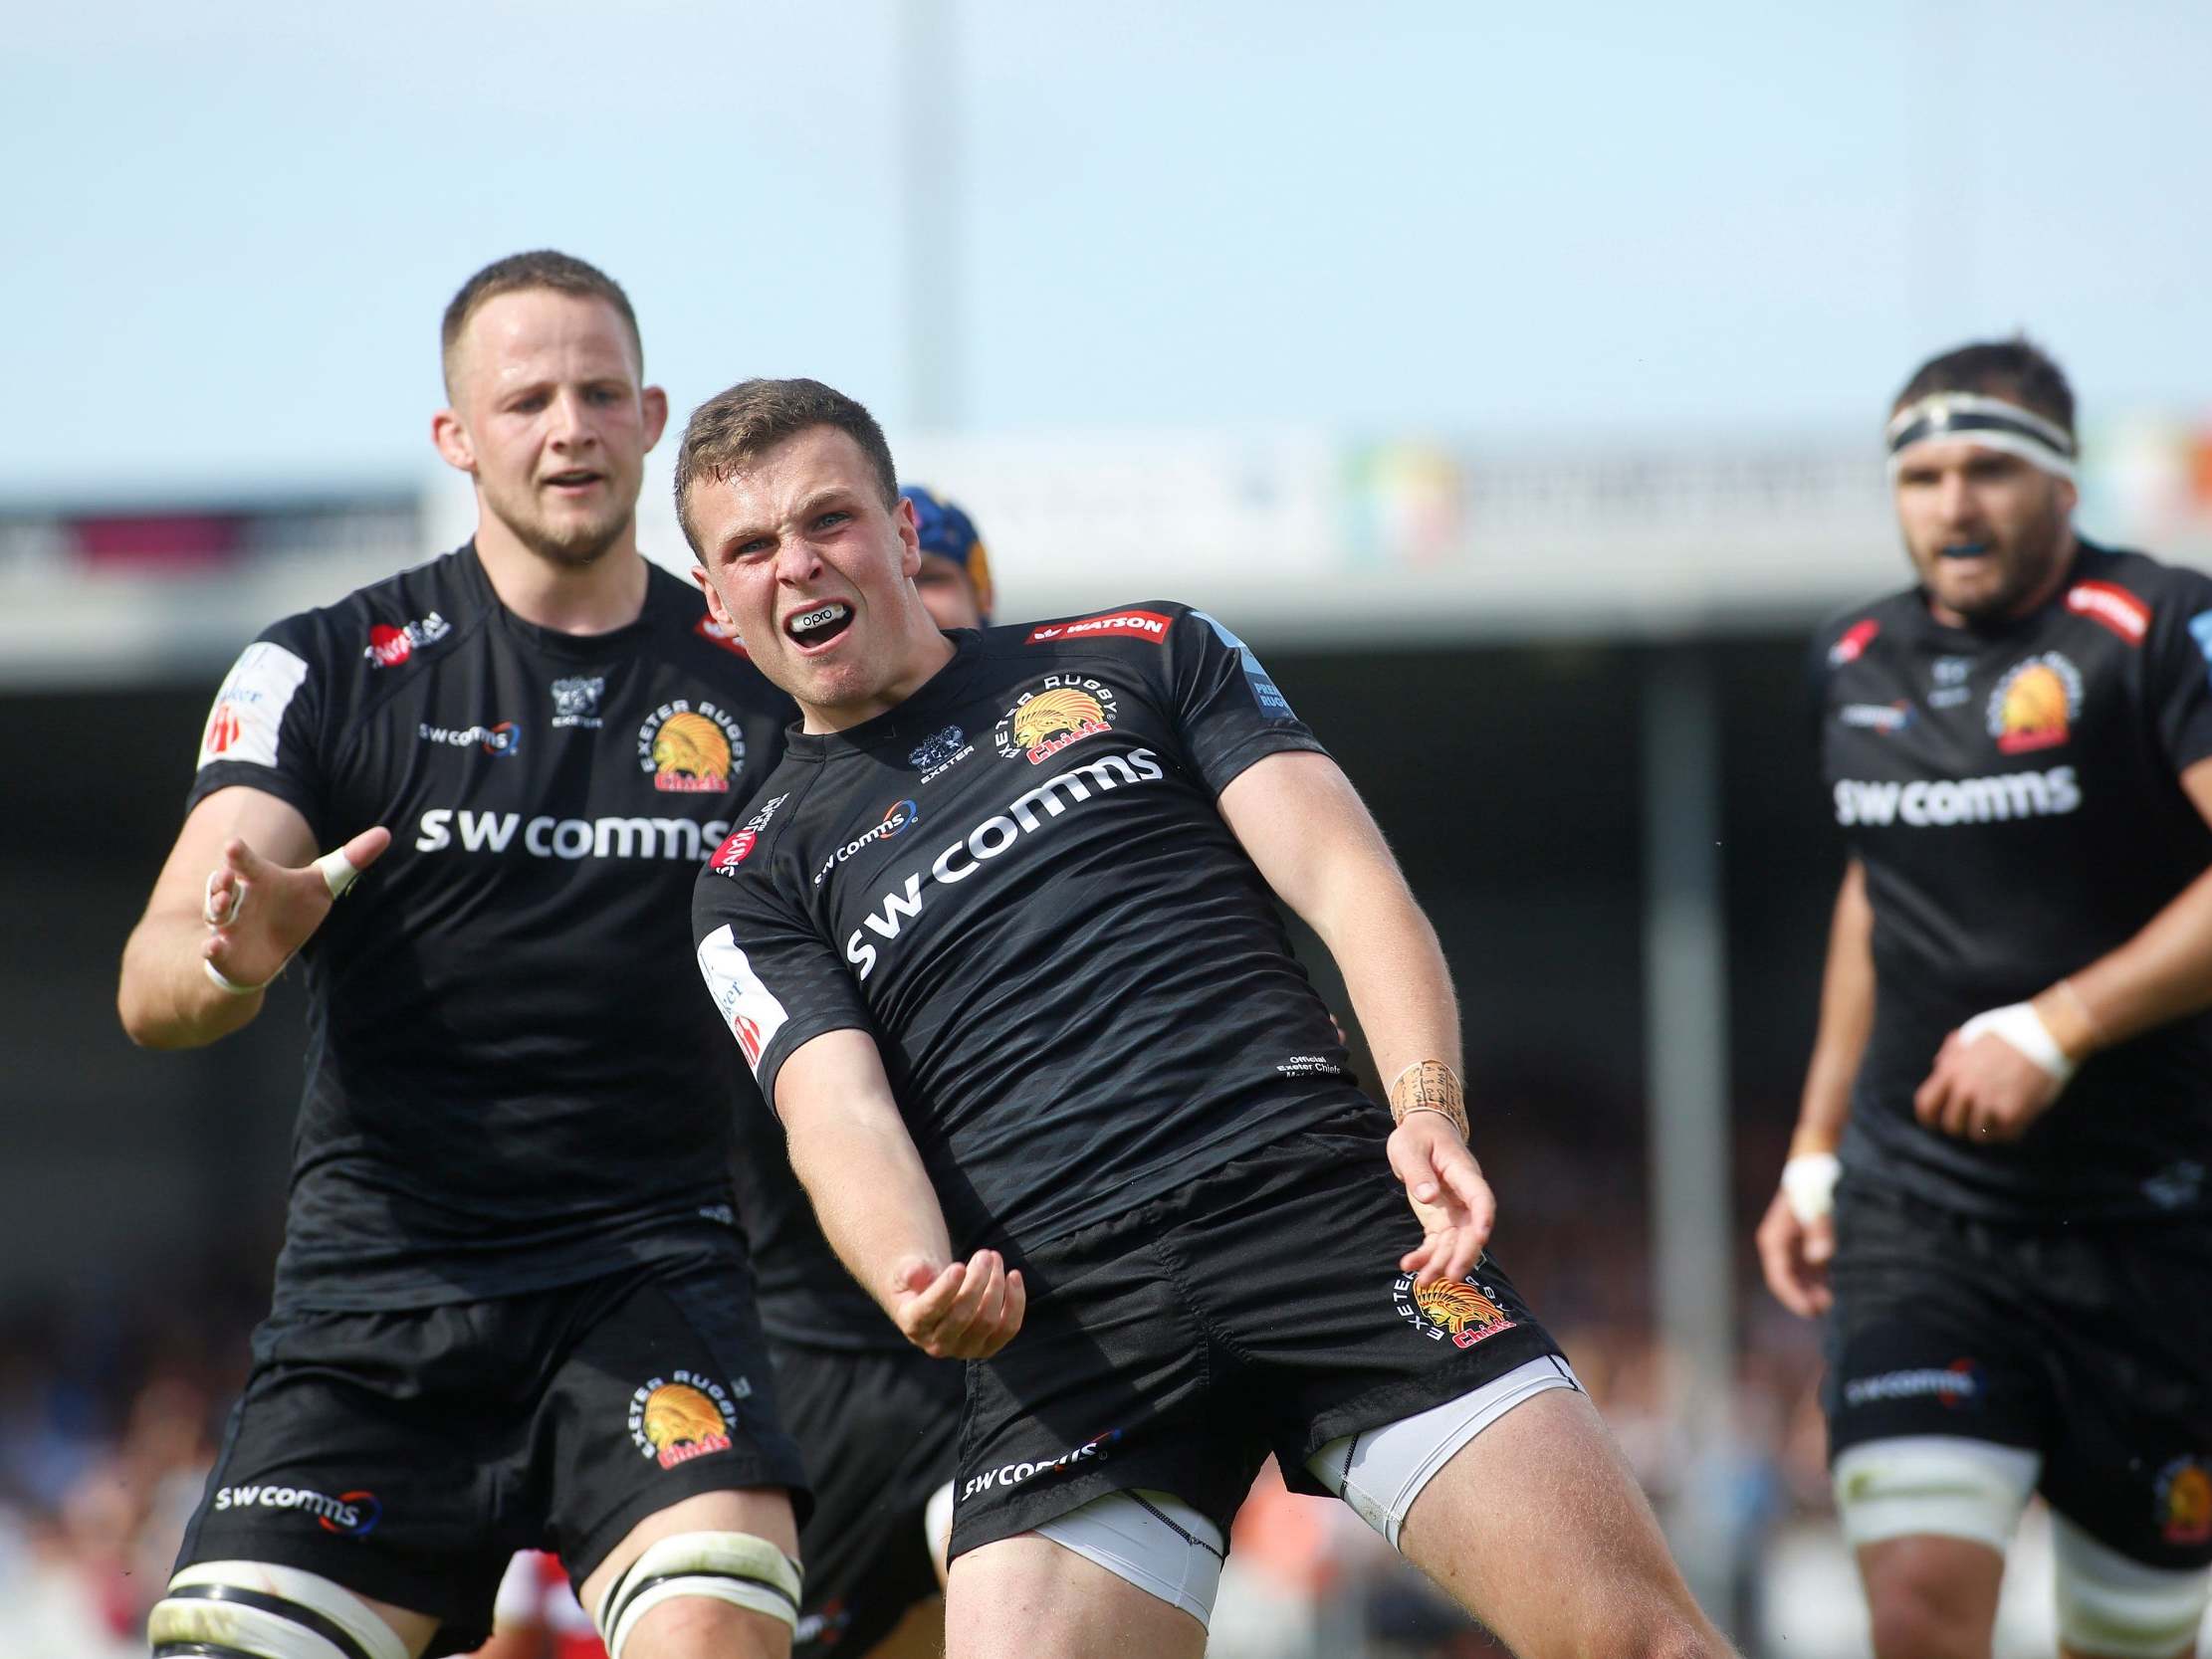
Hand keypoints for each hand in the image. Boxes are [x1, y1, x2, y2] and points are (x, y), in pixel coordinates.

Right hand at [203, 825, 390, 989]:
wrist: (266, 952)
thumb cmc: (291, 910)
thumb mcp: (322, 885)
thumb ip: (349, 860)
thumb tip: (386, 833)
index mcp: (259, 878)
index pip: (246, 862)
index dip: (239, 854)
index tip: (233, 845)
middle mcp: (238, 898)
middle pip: (223, 885)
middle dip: (221, 881)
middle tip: (226, 877)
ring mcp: (227, 924)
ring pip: (215, 913)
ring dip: (215, 907)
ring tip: (223, 904)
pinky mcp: (223, 951)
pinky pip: (212, 949)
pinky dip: (212, 948)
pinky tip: (213, 946)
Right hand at [889, 1248, 1025, 1358]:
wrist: (932, 1302)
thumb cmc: (918, 1282)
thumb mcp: (906, 1272)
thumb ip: (910, 1271)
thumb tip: (916, 1273)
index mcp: (913, 1324)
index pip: (930, 1310)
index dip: (945, 1289)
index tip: (959, 1266)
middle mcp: (937, 1344)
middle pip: (962, 1316)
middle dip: (977, 1281)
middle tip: (984, 1254)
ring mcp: (964, 1349)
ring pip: (987, 1321)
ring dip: (996, 1285)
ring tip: (994, 1258)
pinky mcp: (987, 1347)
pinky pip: (1008, 1328)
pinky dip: (1016, 1301)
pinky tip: (1014, 1275)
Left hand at [1389, 1115, 1494, 1285]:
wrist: (1423, 1132)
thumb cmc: (1418, 1136)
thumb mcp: (1409, 1147)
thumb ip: (1418, 1171)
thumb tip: (1428, 1196)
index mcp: (1463, 1173)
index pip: (1481, 1198)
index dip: (1483, 1218)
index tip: (1481, 1237)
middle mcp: (1464, 1196)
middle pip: (1471, 1230)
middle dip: (1463, 1254)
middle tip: (1450, 1276)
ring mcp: (1454, 1210)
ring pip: (1455, 1243)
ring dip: (1442, 1263)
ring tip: (1422, 1282)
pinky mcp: (1441, 1220)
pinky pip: (1438, 1243)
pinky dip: (1427, 1256)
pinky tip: (1410, 1266)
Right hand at [1755, 1186, 1834, 1317]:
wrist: (1815, 1168)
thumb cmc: (1814, 1187)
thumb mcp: (1817, 1207)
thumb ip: (1820, 1231)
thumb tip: (1820, 1257)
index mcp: (1774, 1240)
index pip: (1779, 1277)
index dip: (1793, 1297)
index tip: (1811, 1310)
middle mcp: (1779, 1247)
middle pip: (1787, 1282)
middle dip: (1804, 1298)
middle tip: (1826, 1311)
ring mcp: (1792, 1248)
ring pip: (1798, 1280)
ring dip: (1813, 1293)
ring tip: (1834, 1304)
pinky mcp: (1805, 1246)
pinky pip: (1810, 1272)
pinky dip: (1821, 1283)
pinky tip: (1837, 1290)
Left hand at [1913, 1026, 2062, 1142]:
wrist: (2049, 1032)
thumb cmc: (2012, 1030)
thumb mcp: (1973, 1033)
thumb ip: (1953, 1053)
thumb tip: (1937, 1066)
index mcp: (1952, 1070)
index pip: (1926, 1105)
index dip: (1929, 1118)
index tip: (1936, 1123)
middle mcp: (1966, 1089)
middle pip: (1952, 1126)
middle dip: (1962, 1124)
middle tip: (1977, 1118)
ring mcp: (1989, 1103)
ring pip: (1978, 1135)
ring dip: (1988, 1128)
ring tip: (2000, 1115)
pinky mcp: (2013, 1114)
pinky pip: (2004, 1137)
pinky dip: (2010, 1131)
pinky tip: (2018, 1116)